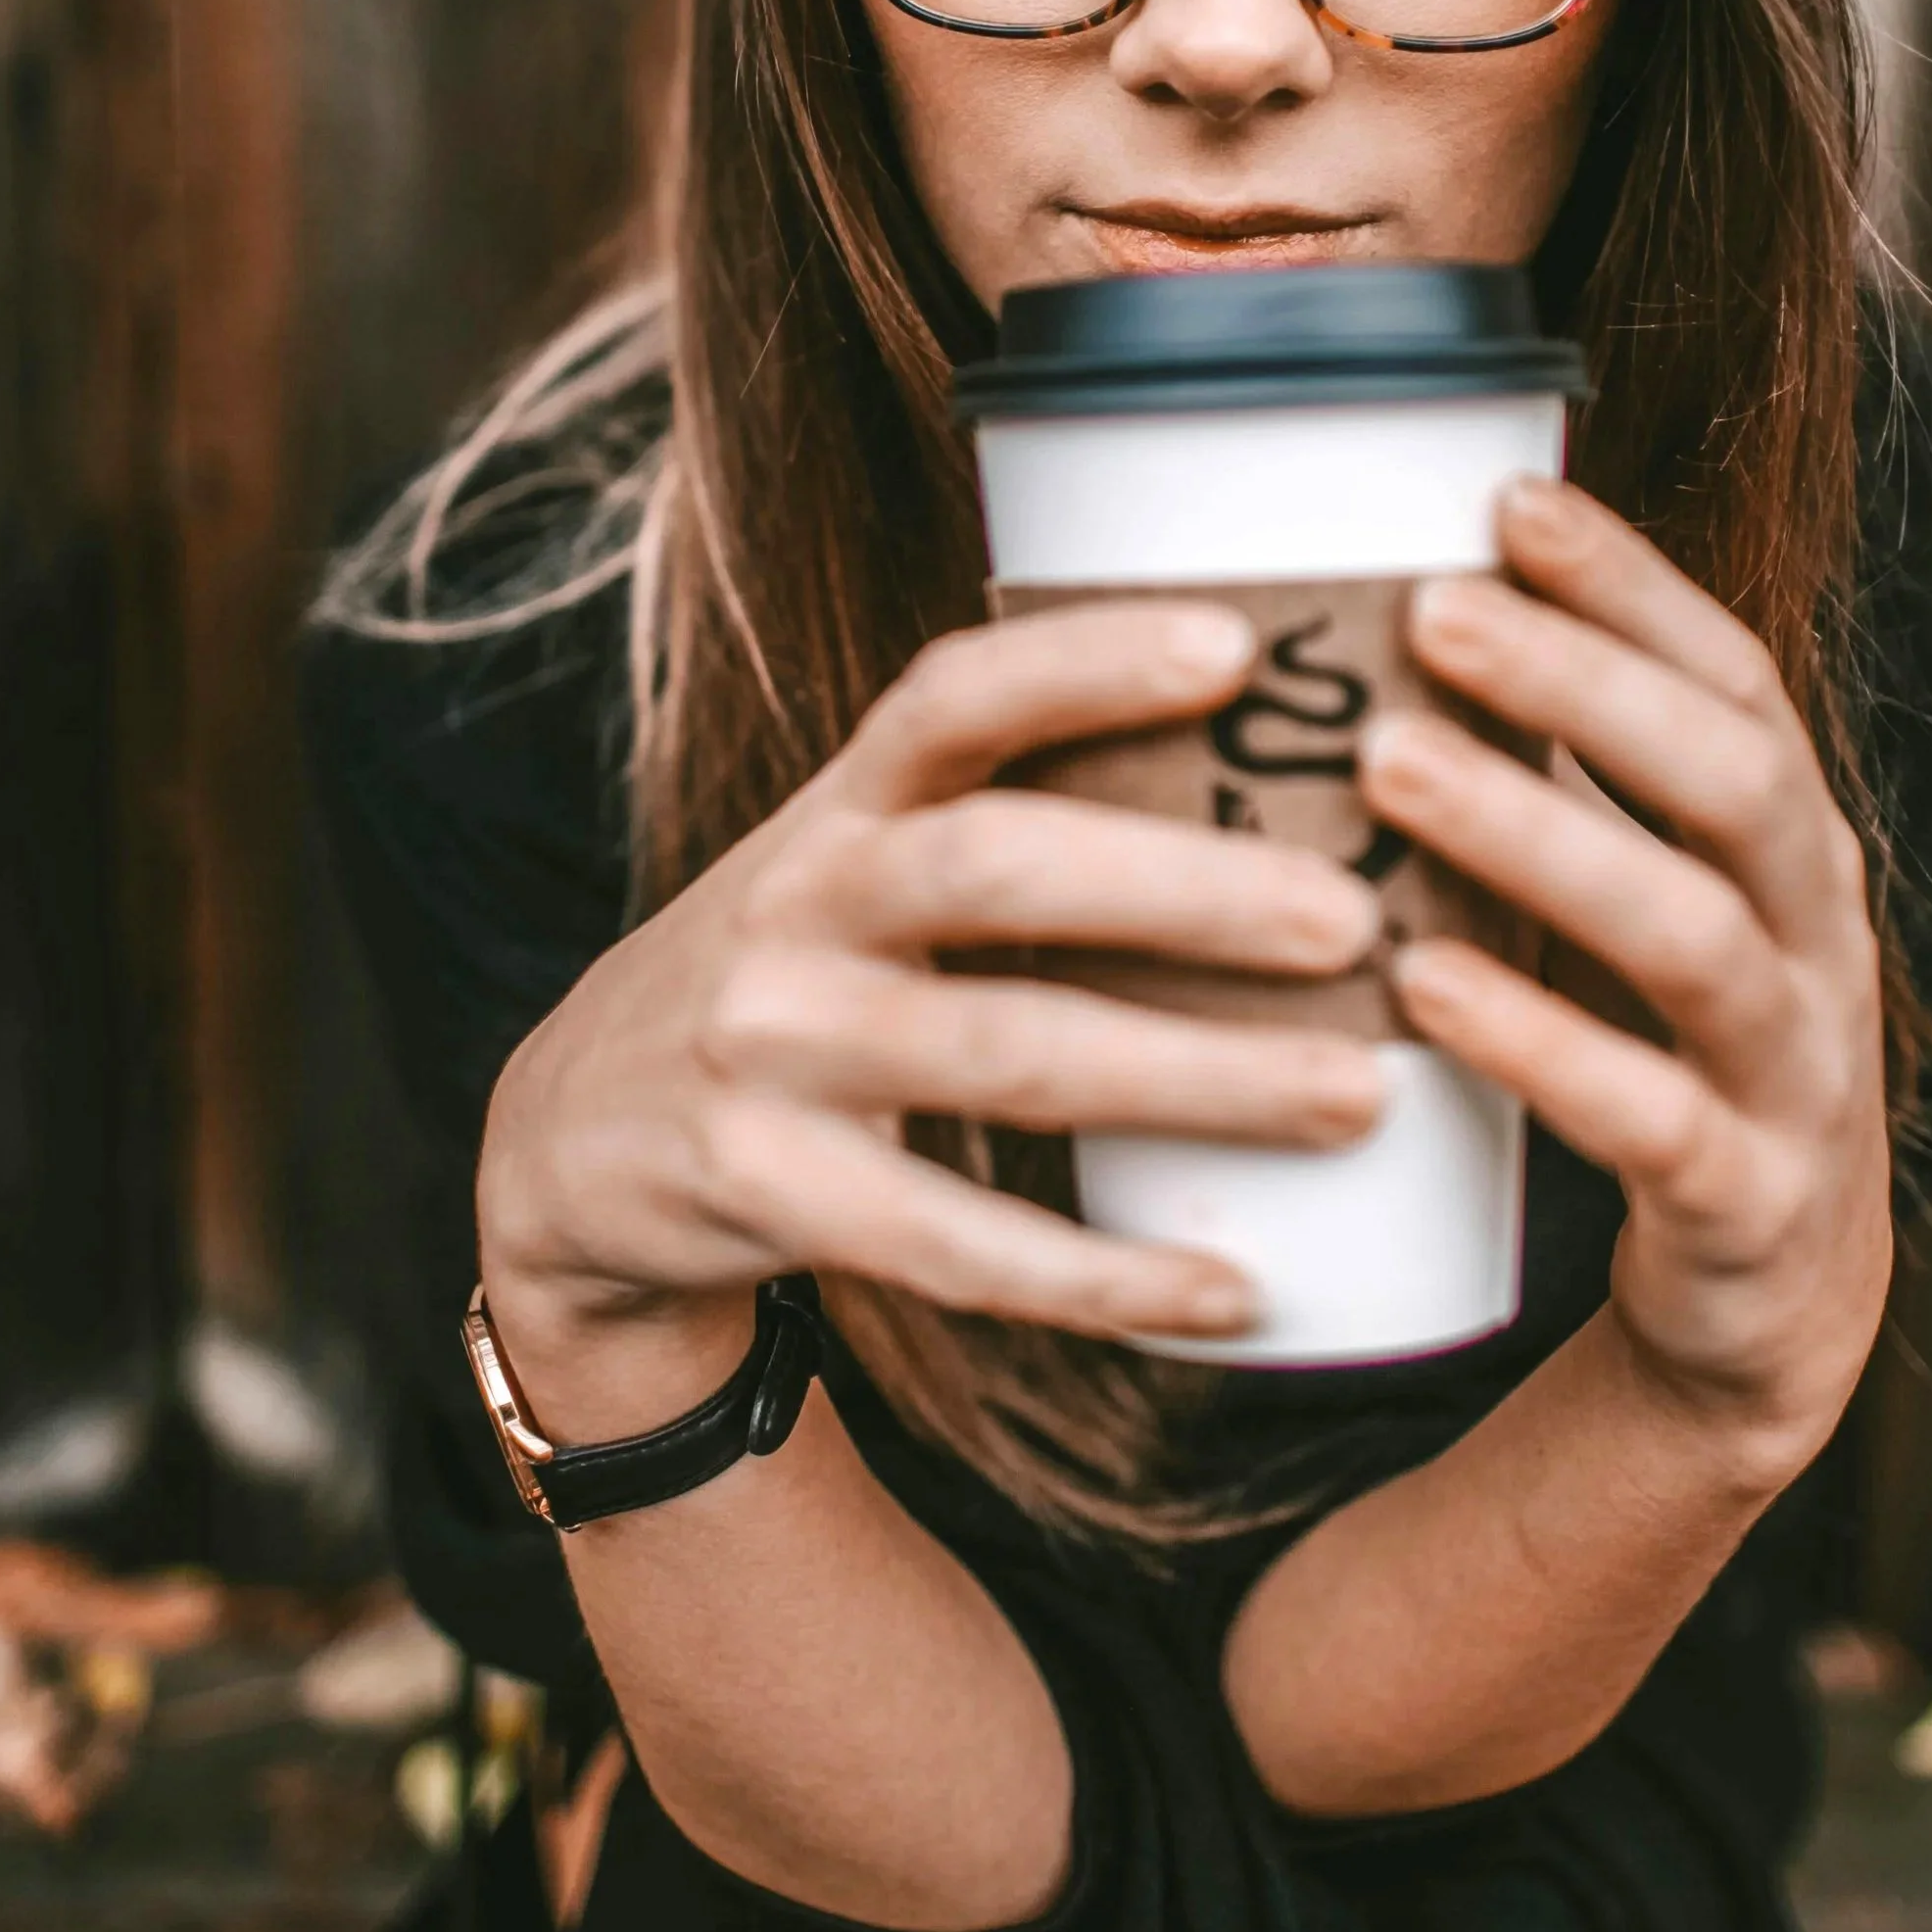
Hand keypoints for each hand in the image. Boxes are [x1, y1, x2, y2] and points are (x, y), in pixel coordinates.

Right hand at [476, 605, 1386, 1437]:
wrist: (572, 1144)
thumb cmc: (800, 975)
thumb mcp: (859, 863)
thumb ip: (1014, 819)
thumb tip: (1297, 789)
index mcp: (840, 803)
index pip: (953, 697)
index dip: (1085, 660)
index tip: (1239, 645)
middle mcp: (796, 905)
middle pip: (995, 870)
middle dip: (1187, 887)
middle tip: (1359, 920)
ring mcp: (770, 1050)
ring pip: (1003, 1055)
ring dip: (1195, 1078)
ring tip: (1355, 1095)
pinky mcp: (764, 1193)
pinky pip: (957, 1243)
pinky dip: (1106, 1273)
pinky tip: (1236, 1286)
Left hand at [1361, 476, 1891, 1487]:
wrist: (1767, 1307)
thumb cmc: (1659, 1052)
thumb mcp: (1634, 900)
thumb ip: (1549, 782)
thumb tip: (1363, 613)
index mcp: (1789, 844)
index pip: (1734, 678)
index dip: (1632, 584)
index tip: (1506, 493)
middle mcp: (1817, 938)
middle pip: (1733, 778)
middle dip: (1583, 683)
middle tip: (1427, 606)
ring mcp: (1795, 1077)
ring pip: (1695, 938)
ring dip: (1540, 841)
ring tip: (1390, 766)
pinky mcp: (1746, 1207)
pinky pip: (1650, 1120)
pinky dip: (1539, 1046)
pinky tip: (1425, 988)